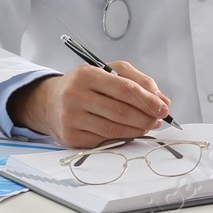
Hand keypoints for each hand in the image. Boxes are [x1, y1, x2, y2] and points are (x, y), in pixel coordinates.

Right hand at [7, 61, 169, 147]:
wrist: (49, 101)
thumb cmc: (83, 85)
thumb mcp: (107, 71)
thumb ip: (137, 80)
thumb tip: (161, 99)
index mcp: (86, 75)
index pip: (124, 88)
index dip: (148, 100)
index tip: (163, 107)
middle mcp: (75, 96)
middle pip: (120, 111)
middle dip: (145, 117)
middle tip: (159, 119)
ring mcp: (71, 118)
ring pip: (113, 129)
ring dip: (137, 130)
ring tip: (148, 126)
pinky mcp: (71, 137)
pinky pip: (104, 141)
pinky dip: (122, 138)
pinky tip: (130, 133)